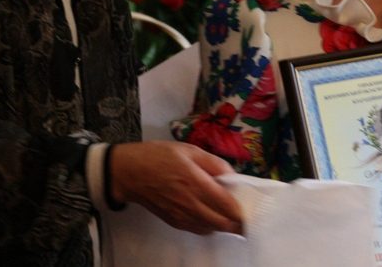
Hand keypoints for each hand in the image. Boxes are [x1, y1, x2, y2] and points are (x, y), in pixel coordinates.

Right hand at [110, 141, 242, 234]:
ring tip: (229, 215)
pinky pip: (198, 230)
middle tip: (245, 215)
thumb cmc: (158, 156)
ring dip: (223, 225)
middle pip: (222, 223)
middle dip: (237, 222)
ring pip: (211, 229)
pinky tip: (210, 215)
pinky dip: (209, 226)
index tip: (252, 207)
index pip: (227, 205)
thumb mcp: (188, 150)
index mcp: (196, 183)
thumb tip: (231, 175)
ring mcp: (181, 215)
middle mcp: (191, 203)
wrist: (129, 172)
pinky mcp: (174, 221)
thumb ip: (213, 163)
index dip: (243, 210)